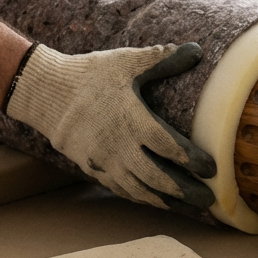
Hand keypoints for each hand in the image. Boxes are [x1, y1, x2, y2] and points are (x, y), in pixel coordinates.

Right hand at [5, 43, 216, 210]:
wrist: (46, 93)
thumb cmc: (90, 76)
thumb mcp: (127, 62)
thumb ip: (163, 60)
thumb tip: (197, 50)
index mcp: (132, 121)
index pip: (169, 147)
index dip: (193, 161)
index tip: (212, 169)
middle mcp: (119, 147)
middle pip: (159, 178)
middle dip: (186, 191)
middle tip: (209, 199)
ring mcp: (105, 162)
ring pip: (140, 190)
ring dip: (166, 201)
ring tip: (188, 206)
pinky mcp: (93, 169)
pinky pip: (121, 190)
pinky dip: (142, 198)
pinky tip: (156, 200)